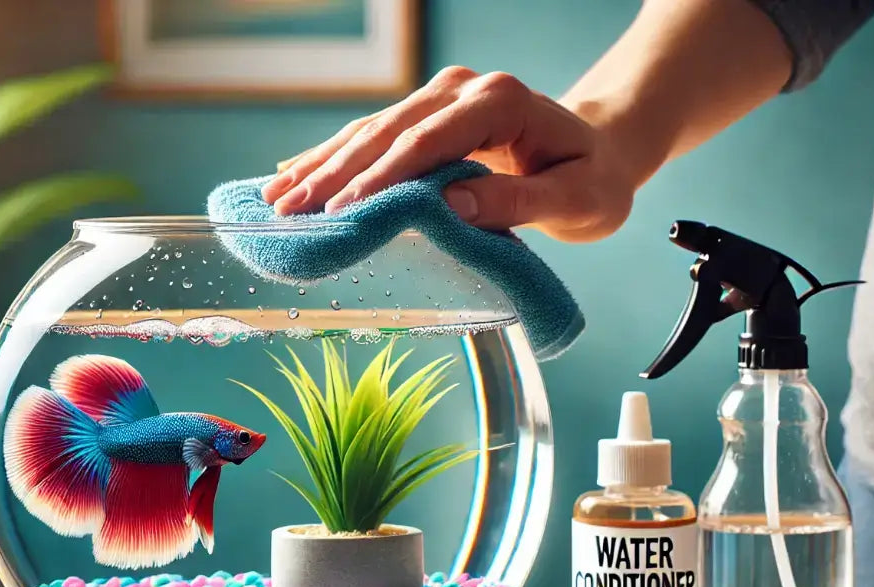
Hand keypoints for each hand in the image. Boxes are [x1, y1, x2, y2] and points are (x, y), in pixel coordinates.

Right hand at [261, 66, 638, 242]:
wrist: (597, 150)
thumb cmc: (592, 179)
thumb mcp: (577, 200)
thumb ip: (520, 203)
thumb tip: (452, 204)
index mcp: (500, 103)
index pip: (427, 142)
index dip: (381, 177)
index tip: (343, 211)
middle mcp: (463, 89)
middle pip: (387, 131)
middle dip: (334, 172)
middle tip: (290, 210)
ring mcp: (441, 96)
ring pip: (370, 129)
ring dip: (320, 165)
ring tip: (276, 200)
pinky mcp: (427, 114)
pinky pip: (372, 133)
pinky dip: (331, 156)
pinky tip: (291, 175)